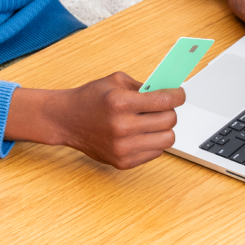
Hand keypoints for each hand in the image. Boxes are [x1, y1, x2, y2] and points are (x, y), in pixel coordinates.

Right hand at [7, 73, 184, 168]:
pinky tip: (140, 134)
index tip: (179, 94)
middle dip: (169, 111)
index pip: (165, 100)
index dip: (178, 95)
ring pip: (167, 139)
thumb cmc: (89, 99)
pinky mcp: (122, 162)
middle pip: (169, 120)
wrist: (65, 120)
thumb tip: (170, 92)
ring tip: (152, 122)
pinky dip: (152, 142)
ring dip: (163, 129)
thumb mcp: (115, 82)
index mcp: (120, 103)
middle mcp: (122, 127)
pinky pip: (155, 153)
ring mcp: (122, 147)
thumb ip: (144, 87)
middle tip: (161, 108)